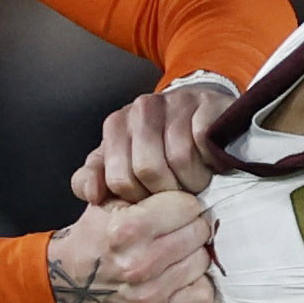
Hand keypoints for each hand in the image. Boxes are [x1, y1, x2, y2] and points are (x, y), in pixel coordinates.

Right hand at [46, 188, 216, 302]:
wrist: (69, 282)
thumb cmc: (94, 236)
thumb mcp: (108, 199)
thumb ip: (145, 185)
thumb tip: (190, 186)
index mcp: (127, 229)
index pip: (187, 205)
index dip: (182, 203)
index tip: (174, 209)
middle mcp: (139, 264)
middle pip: (199, 232)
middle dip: (190, 226)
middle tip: (175, 231)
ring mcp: (150, 295)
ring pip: (203, 261)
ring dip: (193, 254)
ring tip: (174, 253)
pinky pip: (203, 295)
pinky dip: (196, 284)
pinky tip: (180, 276)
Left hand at [71, 74, 239, 206]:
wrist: (199, 114)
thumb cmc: (160, 146)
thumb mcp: (122, 161)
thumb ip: (98, 178)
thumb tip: (92, 194)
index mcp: (117, 125)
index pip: (119, 178)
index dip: (138, 198)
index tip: (151, 200)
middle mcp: (142, 108)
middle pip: (148, 168)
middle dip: (166, 193)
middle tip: (177, 196)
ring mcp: (176, 103)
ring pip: (179, 158)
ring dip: (192, 181)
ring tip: (196, 183)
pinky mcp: (208, 103)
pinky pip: (203, 141)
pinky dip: (210, 160)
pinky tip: (210, 163)